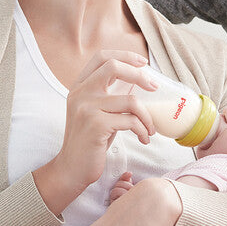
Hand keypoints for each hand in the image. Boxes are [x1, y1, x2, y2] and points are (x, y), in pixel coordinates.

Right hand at [32, 52, 157, 211]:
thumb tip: (138, 83)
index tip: (143, 63)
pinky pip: (131, 121)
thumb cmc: (89, 142)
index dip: (124, 56)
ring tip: (150, 129)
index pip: (101, 57)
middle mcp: (80, 93)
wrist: (71, 169)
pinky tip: (144, 138)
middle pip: (114, 68)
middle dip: (140, 76)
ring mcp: (87, 108)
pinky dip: (143, 130)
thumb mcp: (95, 113)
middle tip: (154, 87)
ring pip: (130, 100)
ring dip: (147, 117)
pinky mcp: (96, 125)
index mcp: (79, 87)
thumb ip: (108, 96)